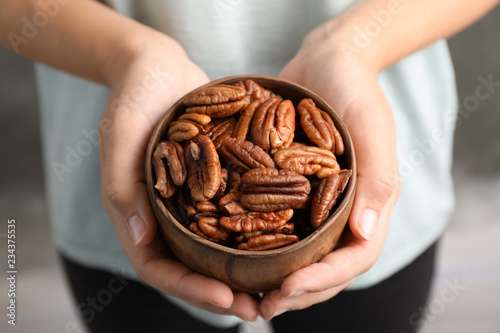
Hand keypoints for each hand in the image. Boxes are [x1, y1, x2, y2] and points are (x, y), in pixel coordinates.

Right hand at [98, 39, 259, 320]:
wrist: (157, 67)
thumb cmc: (132, 98)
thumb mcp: (121, 137)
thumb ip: (124, 188)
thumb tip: (139, 240)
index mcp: (138, 215)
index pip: (158, 268)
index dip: (190, 289)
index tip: (227, 297)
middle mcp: (166, 216)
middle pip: (192, 268)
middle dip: (223, 292)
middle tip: (260, 308)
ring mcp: (191, 202)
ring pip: (215, 249)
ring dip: (242, 271)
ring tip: (276, 286)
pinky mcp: (214, 183)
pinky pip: (232, 215)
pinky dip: (252, 232)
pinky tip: (284, 240)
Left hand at [260, 23, 400, 319]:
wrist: (329, 59)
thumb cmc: (356, 88)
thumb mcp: (373, 128)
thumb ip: (377, 181)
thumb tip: (364, 236)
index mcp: (369, 204)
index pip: (352, 259)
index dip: (322, 281)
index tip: (286, 290)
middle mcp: (343, 210)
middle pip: (325, 267)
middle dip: (297, 292)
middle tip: (261, 307)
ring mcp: (318, 202)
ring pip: (300, 254)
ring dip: (277, 278)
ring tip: (246, 294)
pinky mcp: (293, 189)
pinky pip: (279, 224)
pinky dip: (262, 244)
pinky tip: (234, 252)